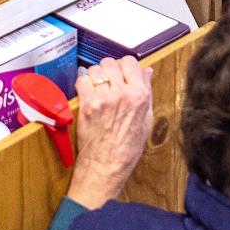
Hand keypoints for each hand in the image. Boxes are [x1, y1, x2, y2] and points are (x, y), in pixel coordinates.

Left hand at [66, 57, 153, 209]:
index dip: (125, 66)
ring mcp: (103, 98)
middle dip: (110, 69)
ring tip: (97, 87)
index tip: (122, 73)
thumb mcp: (146, 119)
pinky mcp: (87, 104)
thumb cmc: (127, 148)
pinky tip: (88, 93)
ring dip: (96, 75)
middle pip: (111, 62)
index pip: (131, 62)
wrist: (106, 167)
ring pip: (95, 69)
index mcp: (140, 95)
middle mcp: (122, 93)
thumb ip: (147, 91)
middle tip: (109, 80)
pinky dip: (84, 83)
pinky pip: (82, 80)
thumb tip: (146, 71)